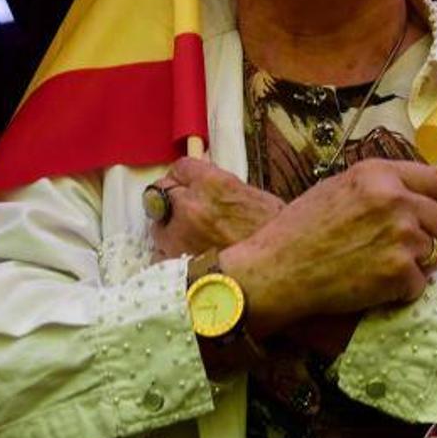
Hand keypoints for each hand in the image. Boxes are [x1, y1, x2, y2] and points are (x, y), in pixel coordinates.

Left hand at [150, 157, 283, 258]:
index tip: (185, 182)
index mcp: (214, 183)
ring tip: (188, 237)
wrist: (279, 270)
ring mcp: (181, 236)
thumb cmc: (275, 234)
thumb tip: (208, 187)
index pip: (181, 168)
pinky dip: (168, 256)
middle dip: (172, 198)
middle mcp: (192, 206)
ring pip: (157, 224)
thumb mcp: (256, 198)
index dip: (185, 176)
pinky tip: (184, 258)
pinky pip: (159, 256)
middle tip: (184, 208)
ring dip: (168, 227)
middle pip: (161, 191)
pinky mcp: (179, 264)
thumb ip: (224, 188)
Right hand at [220, 159, 436, 336]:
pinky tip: (375, 287)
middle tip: (405, 250)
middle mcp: (395, 200)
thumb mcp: (337, 188)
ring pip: (435, 253)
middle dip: (430, 236)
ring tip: (382, 269)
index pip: (434, 180)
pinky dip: (402, 291)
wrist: (277, 269)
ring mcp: (401, 236)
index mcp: (379, 174)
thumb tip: (411, 195)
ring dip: (417, 265)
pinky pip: (419, 284)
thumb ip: (377, 187)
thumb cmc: (299, 230)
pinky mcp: (400, 272)